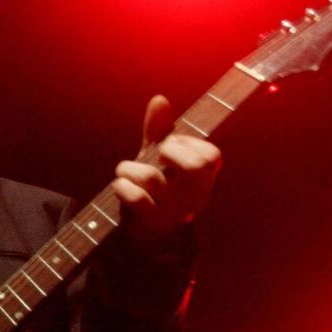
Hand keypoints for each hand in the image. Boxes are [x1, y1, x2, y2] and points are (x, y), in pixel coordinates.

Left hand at [111, 94, 221, 249]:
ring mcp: (173, 212)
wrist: (144, 232)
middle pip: (194, 167)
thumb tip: (159, 99)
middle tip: (156, 156)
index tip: (172, 147)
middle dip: (168, 151)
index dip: (188, 144)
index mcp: (204, 180)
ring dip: (130, 168)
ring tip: (125, 172)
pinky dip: (122, 186)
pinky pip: (136, 198)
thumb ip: (160, 129)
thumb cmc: (155, 188)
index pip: (212, 156)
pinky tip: (119, 186)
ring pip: (152, 178)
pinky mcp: (150, 223)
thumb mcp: (159, 157)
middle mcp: (193, 197)